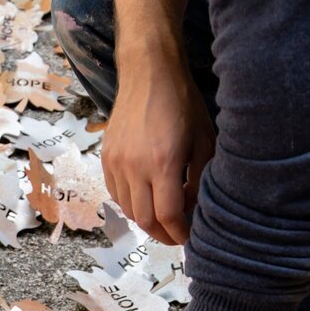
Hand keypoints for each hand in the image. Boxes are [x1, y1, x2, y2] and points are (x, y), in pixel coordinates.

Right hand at [102, 56, 214, 244]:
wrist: (148, 74)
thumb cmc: (182, 104)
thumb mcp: (203, 142)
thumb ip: (199, 180)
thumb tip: (193, 210)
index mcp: (162, 163)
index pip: (168, 216)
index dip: (180, 233)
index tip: (190, 236)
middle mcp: (134, 167)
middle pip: (144, 220)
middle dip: (163, 234)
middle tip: (178, 234)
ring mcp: (116, 163)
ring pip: (127, 210)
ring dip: (146, 221)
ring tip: (163, 218)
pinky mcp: (106, 157)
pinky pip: (115, 193)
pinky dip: (131, 204)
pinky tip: (146, 198)